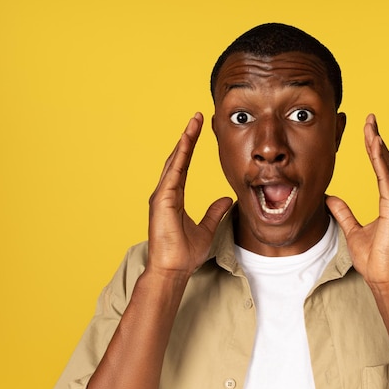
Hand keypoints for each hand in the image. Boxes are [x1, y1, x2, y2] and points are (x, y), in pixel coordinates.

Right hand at [147, 112, 232, 278]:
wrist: (173, 270)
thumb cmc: (185, 254)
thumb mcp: (207, 229)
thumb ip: (215, 212)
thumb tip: (226, 199)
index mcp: (174, 197)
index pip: (183, 165)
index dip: (190, 147)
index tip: (197, 130)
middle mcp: (165, 193)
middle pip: (177, 158)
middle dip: (187, 137)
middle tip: (196, 117)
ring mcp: (161, 196)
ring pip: (174, 161)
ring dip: (184, 141)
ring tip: (193, 122)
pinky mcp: (162, 200)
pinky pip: (173, 173)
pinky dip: (180, 156)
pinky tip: (186, 141)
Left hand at [326, 114, 388, 287]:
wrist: (385, 280)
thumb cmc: (375, 260)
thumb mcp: (352, 230)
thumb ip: (343, 213)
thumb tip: (331, 198)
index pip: (381, 168)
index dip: (374, 148)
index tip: (368, 130)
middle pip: (386, 162)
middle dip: (377, 139)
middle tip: (370, 119)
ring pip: (388, 167)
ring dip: (379, 145)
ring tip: (371, 126)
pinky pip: (387, 180)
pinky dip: (381, 161)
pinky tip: (376, 145)